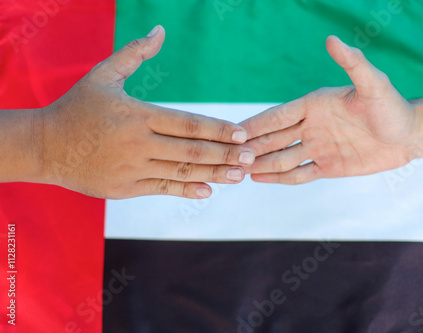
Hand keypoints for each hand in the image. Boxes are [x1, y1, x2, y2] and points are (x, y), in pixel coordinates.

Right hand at [37, 25, 254, 198]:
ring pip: (181, 172)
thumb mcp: (103, 75)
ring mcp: (132, 169)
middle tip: (251, 157)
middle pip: (191, 151)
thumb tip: (160, 30)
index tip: (242, 134)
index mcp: (136, 115)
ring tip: (239, 175)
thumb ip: (134, 54)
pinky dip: (187, 190)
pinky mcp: (125, 188)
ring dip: (214, 174)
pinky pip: (162, 188)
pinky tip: (208, 189)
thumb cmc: (77, 107)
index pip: (188, 123)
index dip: (218, 129)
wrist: (44, 146)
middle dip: (225, 154)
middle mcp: (137, 144)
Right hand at [240, 36, 415, 183]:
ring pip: (282, 158)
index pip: (278, 116)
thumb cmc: (392, 106)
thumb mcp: (374, 84)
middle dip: (252, 147)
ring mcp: (318, 148)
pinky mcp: (328, 166)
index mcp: (314, 105)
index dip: (256, 124)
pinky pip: (299, 174)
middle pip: (274, 139)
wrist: (410, 136)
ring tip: (238, 171)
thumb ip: (353, 63)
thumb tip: (332, 39)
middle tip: (229, 156)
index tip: (234, 131)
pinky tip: (260, 179)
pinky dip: (279, 178)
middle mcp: (311, 126)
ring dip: (261, 164)